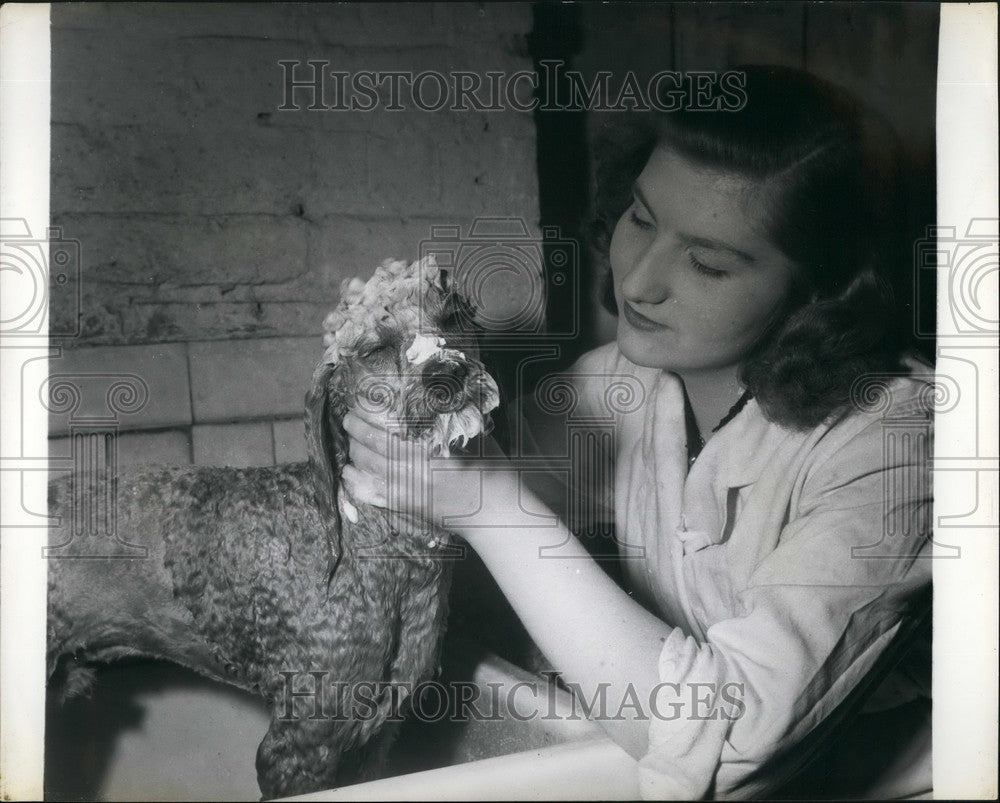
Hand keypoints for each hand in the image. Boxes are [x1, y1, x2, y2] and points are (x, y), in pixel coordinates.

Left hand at [340, 406, 508, 530]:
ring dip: (354, 462)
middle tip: (349, 423)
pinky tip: (351, 477)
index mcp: (428, 460)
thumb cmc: (493, 474)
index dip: (363, 428)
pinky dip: (359, 487)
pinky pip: (376, 499)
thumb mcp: (478, 441)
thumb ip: (456, 423)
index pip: (383, 442)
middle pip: (370, 459)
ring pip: (369, 479)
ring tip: (350, 448)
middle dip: (354, 440)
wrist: (496, 515)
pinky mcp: (410, 511)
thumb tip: (442, 396)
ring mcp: (409, 498)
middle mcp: (412, 480)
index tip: (353, 414)